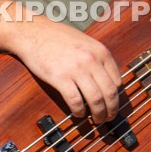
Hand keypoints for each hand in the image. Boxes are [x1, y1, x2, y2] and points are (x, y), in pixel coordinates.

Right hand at [8, 20, 122, 123]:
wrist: (33, 31)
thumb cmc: (57, 36)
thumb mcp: (85, 41)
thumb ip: (96, 57)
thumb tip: (105, 78)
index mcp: (100, 51)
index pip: (117, 81)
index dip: (116, 96)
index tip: (112, 103)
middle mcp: (92, 60)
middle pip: (110, 93)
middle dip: (112, 110)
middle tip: (109, 118)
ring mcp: (77, 69)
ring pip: (96, 100)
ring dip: (98, 114)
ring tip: (97, 120)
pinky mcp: (61, 78)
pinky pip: (75, 101)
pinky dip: (79, 112)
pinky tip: (78, 114)